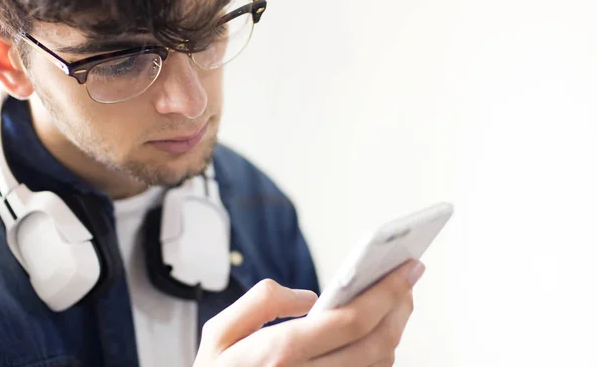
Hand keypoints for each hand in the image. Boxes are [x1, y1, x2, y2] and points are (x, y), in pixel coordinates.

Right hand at [193, 259, 424, 366]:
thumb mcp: (219, 334)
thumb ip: (261, 302)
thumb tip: (308, 297)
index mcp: (280, 354)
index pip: (352, 320)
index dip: (387, 292)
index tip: (405, 269)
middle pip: (377, 344)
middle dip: (401, 306)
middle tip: (408, 278)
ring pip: (378, 364)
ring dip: (395, 328)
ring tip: (397, 299)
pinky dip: (381, 352)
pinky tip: (379, 330)